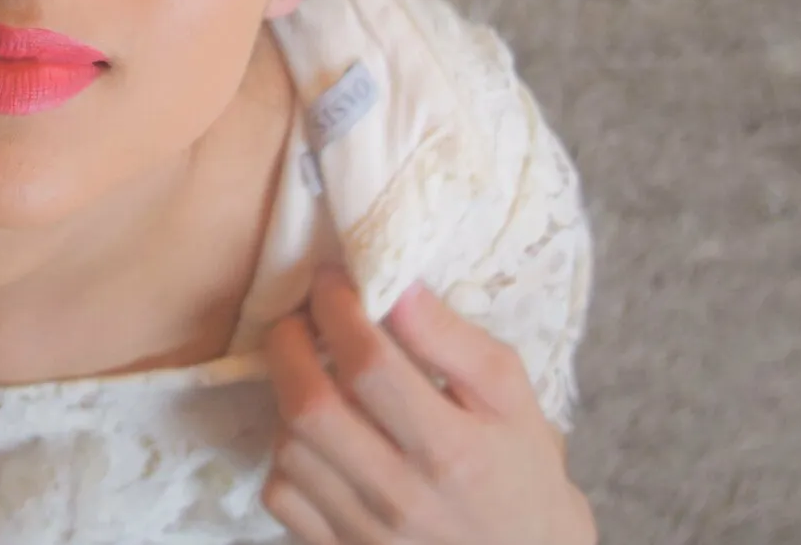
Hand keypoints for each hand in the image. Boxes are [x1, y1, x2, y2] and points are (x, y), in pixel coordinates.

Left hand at [260, 262, 595, 544]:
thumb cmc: (519, 471)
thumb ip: (453, 339)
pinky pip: (281, 494)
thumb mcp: (511, 398)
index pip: (368, 365)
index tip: (331, 280)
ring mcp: (365, 532)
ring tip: (313, 373)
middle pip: (309, 407)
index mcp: (453, 450)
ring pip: (287, 448)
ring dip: (288, 396)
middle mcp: (402, 496)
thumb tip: (397, 284)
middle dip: (288, 344)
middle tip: (300, 317)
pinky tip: (317, 437)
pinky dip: (287, 455)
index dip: (336, 310)